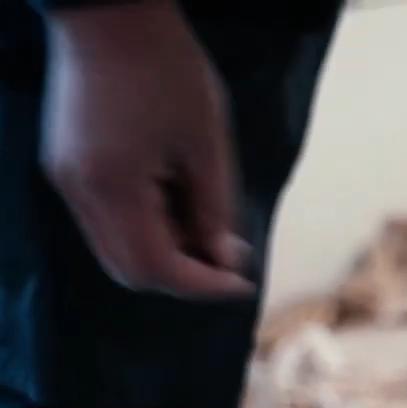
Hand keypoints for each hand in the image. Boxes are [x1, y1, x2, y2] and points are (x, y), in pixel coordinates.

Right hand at [40, 0, 253, 298]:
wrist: (112, 14)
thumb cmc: (166, 71)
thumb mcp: (206, 145)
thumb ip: (214, 210)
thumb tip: (224, 260)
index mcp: (112, 188)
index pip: (154, 269)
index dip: (202, 284)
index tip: (243, 281)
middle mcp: (79, 191)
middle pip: (128, 268)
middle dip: (183, 273)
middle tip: (227, 255)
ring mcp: (65, 177)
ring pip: (115, 246)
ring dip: (164, 249)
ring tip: (206, 220)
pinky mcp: (66, 162)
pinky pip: (104, 218)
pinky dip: (144, 224)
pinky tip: (175, 198)